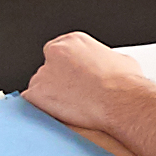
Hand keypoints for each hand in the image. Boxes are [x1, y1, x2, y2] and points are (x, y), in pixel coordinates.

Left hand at [25, 32, 144, 133]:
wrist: (120, 101)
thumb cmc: (124, 83)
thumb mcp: (119, 59)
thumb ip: (103, 59)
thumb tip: (108, 65)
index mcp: (73, 41)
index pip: (59, 53)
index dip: (66, 69)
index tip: (73, 79)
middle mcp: (55, 52)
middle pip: (47, 68)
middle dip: (57, 81)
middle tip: (72, 94)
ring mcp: (43, 73)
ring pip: (39, 86)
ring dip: (50, 96)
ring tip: (71, 106)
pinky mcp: (36, 93)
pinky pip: (31, 103)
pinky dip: (42, 109)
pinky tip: (60, 113)